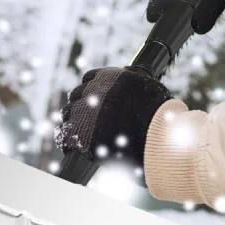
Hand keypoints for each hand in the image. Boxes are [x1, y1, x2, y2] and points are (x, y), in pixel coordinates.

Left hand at [56, 68, 171, 169]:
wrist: (155, 136)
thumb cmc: (158, 115)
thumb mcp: (147, 90)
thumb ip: (133, 89)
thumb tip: (136, 93)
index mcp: (108, 77)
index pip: (89, 78)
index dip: (90, 89)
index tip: (91, 99)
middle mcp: (93, 91)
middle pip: (76, 95)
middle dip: (78, 105)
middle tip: (82, 118)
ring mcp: (84, 113)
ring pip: (67, 115)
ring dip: (70, 122)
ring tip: (74, 133)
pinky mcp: (80, 135)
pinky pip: (66, 137)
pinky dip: (67, 142)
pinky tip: (69, 147)